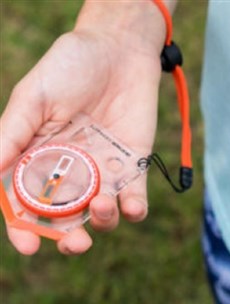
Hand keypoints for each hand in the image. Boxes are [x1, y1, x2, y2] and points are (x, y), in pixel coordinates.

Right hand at [1, 3, 165, 254]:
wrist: (118, 49)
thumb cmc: (69, 68)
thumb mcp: (33, 99)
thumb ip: (11, 136)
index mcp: (36, 158)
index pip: (25, 204)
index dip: (24, 229)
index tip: (29, 246)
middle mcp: (68, 172)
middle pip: (64, 219)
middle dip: (69, 239)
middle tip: (75, 243)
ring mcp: (102, 171)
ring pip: (100, 215)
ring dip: (101, 221)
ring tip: (101, 205)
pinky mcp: (134, 165)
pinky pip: (135, 198)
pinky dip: (134, 209)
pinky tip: (130, 206)